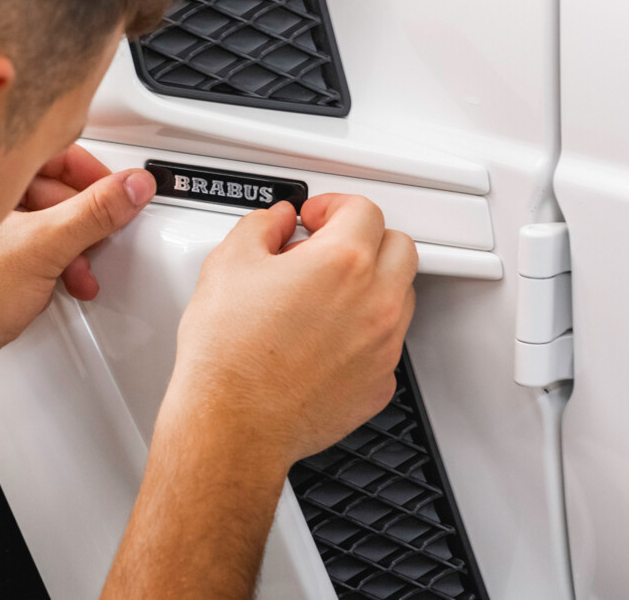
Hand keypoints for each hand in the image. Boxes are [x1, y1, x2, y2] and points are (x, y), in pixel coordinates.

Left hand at [0, 145, 155, 390]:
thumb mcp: (45, 247)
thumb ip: (95, 212)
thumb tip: (132, 186)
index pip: (48, 151)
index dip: (88, 169)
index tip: (116, 189)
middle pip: (50, 188)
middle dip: (84, 217)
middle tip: (102, 235)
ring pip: (42, 222)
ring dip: (72, 246)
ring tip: (81, 270)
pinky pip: (31, 250)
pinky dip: (52, 263)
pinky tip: (60, 282)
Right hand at [167, 194, 416, 467]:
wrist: (233, 424)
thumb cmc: (229, 355)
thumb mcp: (228, 264)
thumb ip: (260, 227)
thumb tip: (276, 222)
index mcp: (343, 263)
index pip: (363, 210)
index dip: (334, 205)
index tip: (316, 216)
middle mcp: (375, 302)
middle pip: (399, 247)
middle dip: (365, 238)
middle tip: (329, 245)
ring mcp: (382, 347)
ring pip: (400, 296)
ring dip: (372, 284)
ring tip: (327, 292)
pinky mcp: (378, 384)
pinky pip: (387, 344)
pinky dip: (365, 332)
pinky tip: (326, 337)